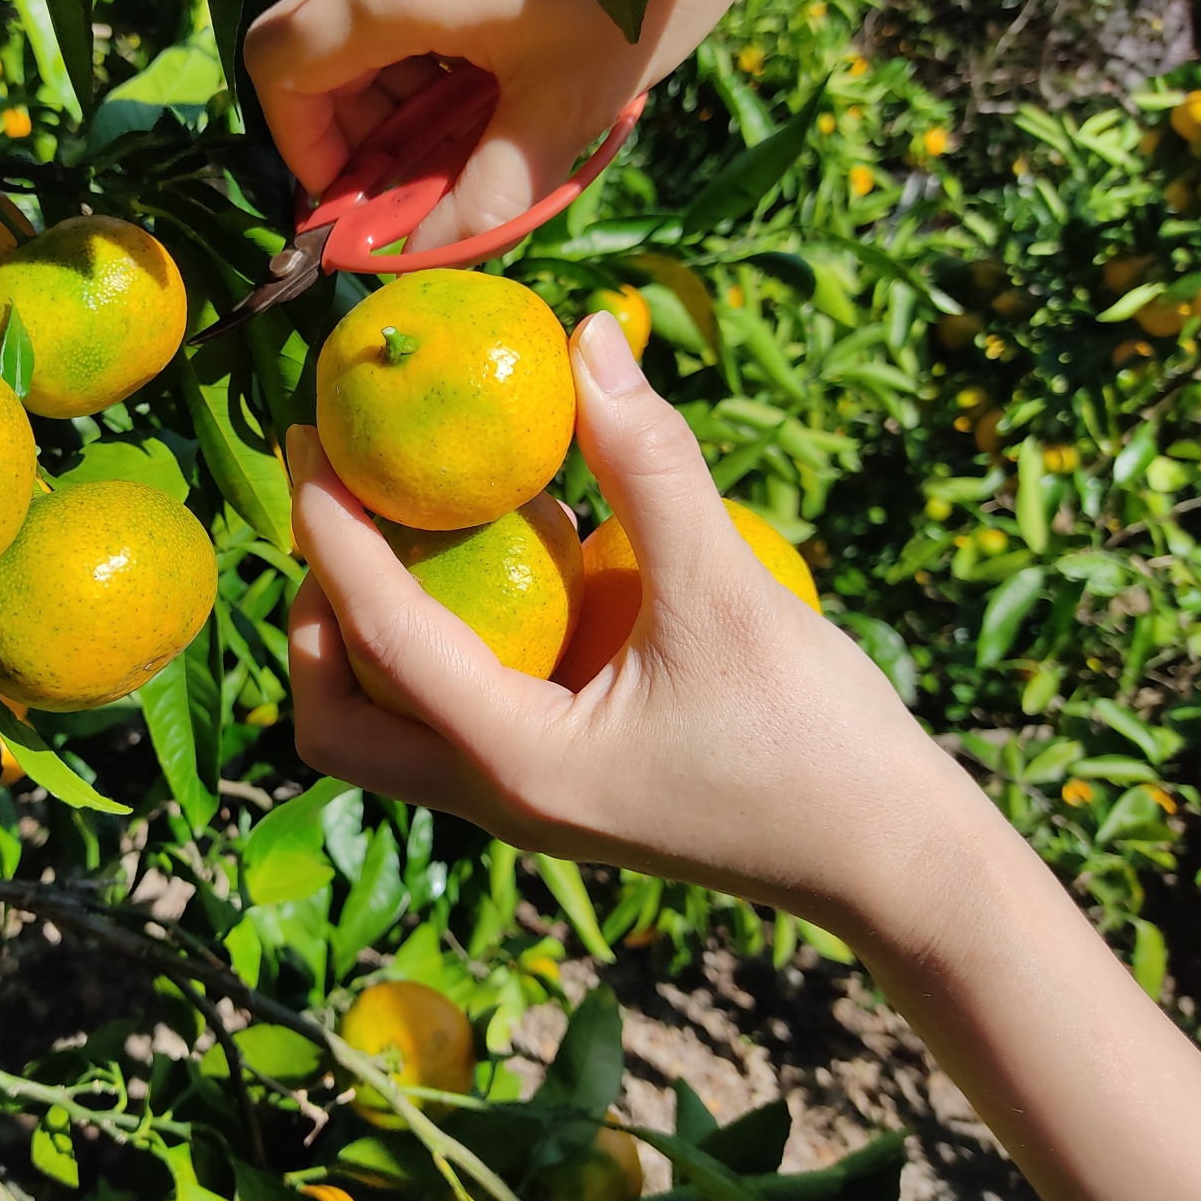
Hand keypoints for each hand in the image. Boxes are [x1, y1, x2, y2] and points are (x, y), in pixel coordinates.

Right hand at [243, 0, 822, 251]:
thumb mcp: (562, 111)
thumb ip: (479, 199)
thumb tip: (412, 265)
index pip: (280, 67)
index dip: (303, 148)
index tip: (361, 197)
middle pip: (321, 50)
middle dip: (366, 132)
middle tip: (439, 181)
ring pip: (367, 25)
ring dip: (408, 96)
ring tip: (492, 125)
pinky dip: (434, 51)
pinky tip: (506, 72)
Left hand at [285, 311, 968, 930]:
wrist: (894, 864)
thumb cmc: (818, 741)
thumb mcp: (726, 591)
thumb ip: (650, 463)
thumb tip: (588, 336)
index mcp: (516, 763)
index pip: (379, 638)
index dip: (329, 531)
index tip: (306, 440)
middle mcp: (498, 798)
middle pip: (337, 725)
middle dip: (313, 619)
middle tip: (344, 513)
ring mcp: (525, 805)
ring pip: (390, 731)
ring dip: (373, 637)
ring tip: (414, 528)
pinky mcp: (559, 792)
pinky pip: (457, 719)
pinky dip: (447, 647)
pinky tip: (517, 563)